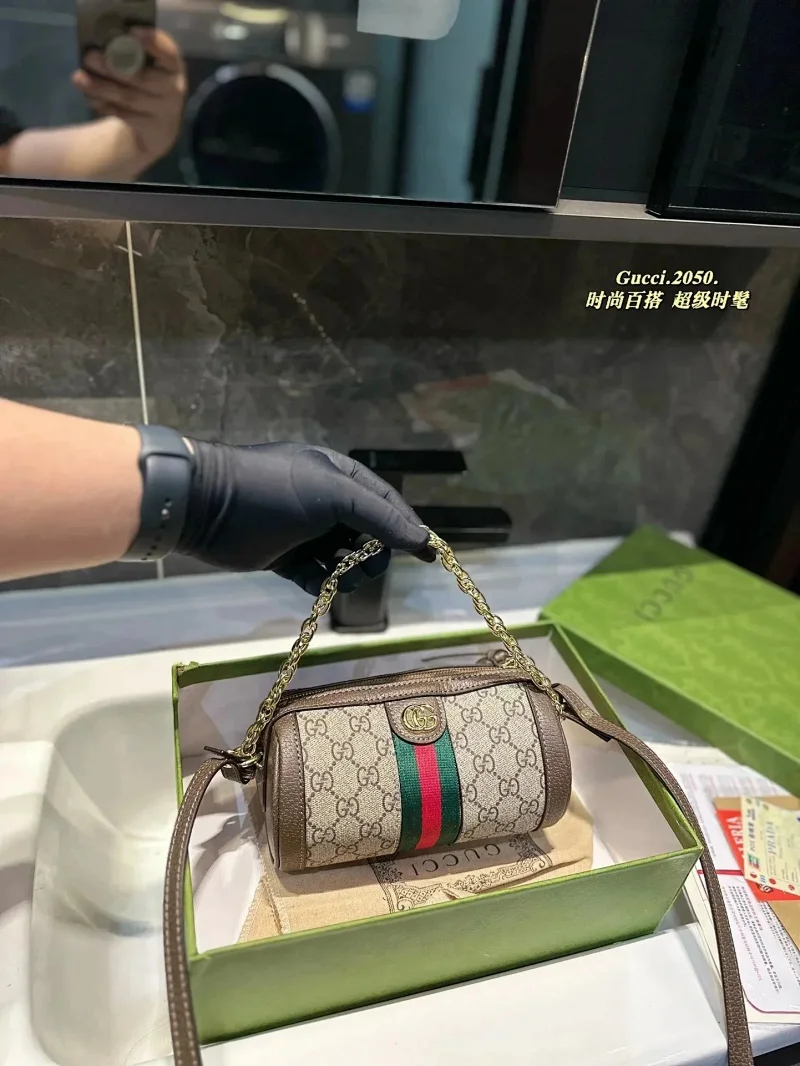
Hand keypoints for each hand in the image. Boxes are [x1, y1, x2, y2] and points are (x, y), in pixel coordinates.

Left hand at [72, 28, 186, 166]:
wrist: (158, 128)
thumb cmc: (147, 87)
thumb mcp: (147, 69)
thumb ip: (132, 56)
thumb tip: (102, 46)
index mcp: (172, 66)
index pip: (169, 52)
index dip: (153, 41)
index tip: (132, 32)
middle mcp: (173, 89)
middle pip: (142, 77)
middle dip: (113, 67)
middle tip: (89, 57)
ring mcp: (164, 112)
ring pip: (128, 97)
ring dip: (101, 88)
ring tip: (79, 79)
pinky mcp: (152, 129)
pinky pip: (125, 115)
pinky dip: (105, 106)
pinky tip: (91, 98)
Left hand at [176, 441, 433, 592]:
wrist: (206, 508)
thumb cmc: (272, 492)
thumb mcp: (332, 495)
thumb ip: (379, 517)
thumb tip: (423, 540)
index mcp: (340, 477)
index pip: (387, 504)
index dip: (408, 529)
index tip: (428, 556)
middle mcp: (326, 503)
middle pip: (369, 535)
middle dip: (372, 555)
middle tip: (362, 566)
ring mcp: (305, 532)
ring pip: (345, 560)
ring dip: (348, 573)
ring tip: (336, 577)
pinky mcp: (285, 558)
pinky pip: (318, 576)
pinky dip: (324, 584)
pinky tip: (321, 586)